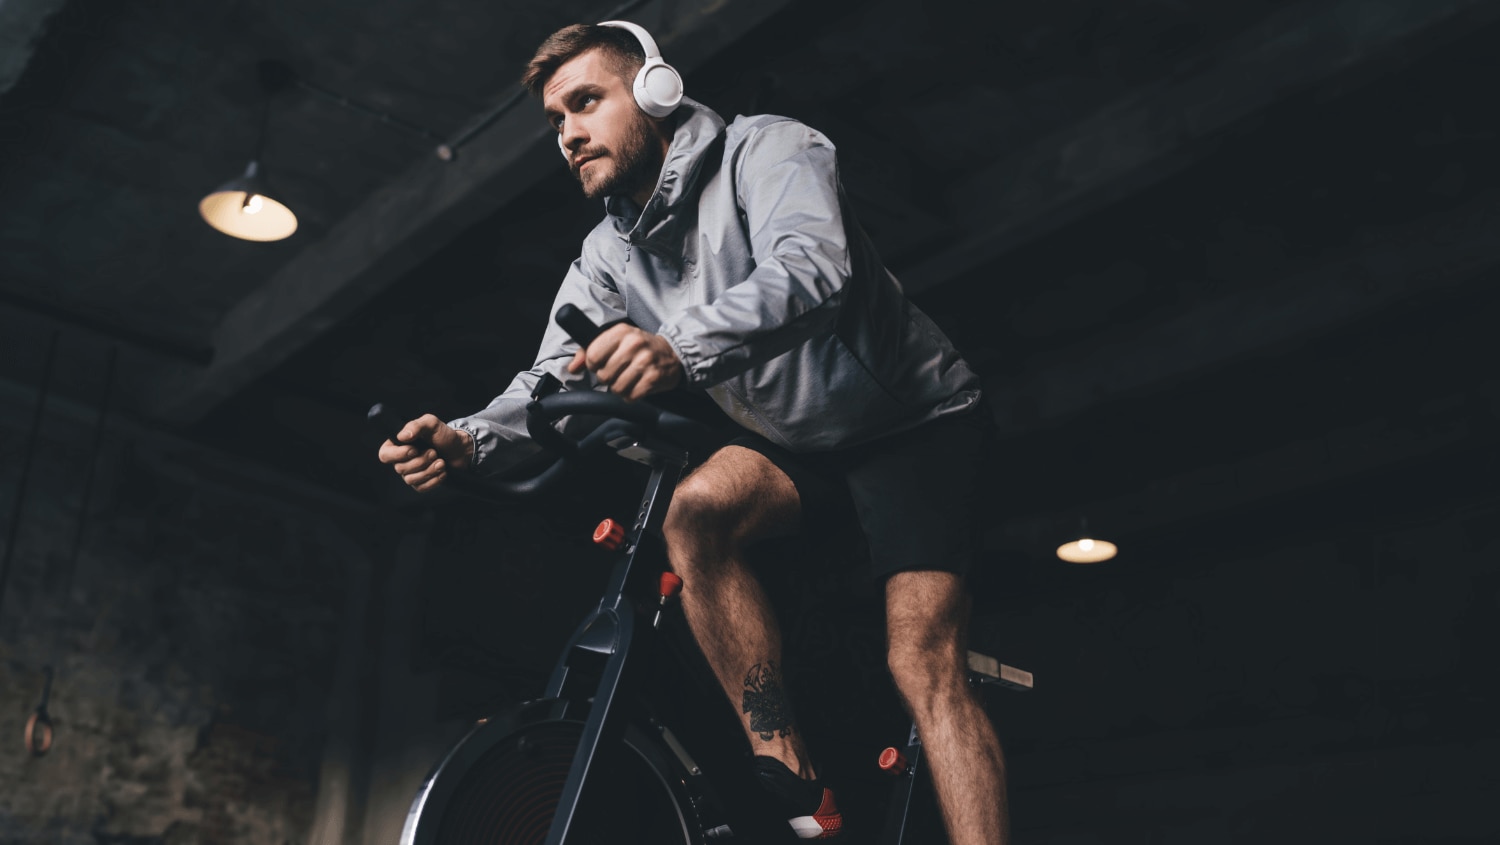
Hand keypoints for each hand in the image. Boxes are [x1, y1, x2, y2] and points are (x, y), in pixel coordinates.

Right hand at [377, 414, 472, 491]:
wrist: (460, 449)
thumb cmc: (443, 436)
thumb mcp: (431, 424)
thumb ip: (416, 425)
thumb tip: (402, 436)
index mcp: (398, 445)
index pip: (385, 455)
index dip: (398, 455)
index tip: (415, 449)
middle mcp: (401, 460)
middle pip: (400, 468)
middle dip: (420, 461)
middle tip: (434, 452)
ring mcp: (410, 473)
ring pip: (410, 479)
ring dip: (428, 471)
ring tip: (441, 462)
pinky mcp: (421, 483)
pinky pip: (421, 488)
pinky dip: (434, 480)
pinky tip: (442, 472)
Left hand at [567, 324, 683, 399]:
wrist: (673, 353)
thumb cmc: (639, 348)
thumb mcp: (616, 341)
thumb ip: (590, 351)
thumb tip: (572, 368)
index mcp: (620, 332)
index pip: (592, 355)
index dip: (594, 364)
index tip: (602, 364)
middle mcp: (633, 344)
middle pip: (603, 375)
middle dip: (608, 378)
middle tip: (618, 372)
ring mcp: (645, 361)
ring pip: (616, 388)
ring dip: (620, 388)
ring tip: (629, 379)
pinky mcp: (653, 378)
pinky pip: (631, 396)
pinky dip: (632, 395)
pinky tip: (638, 385)